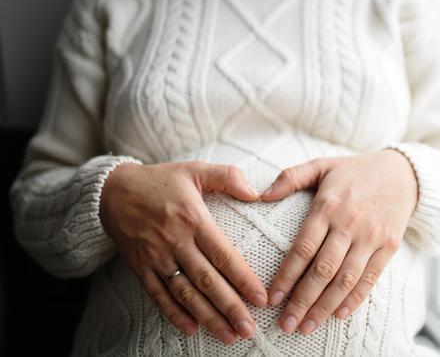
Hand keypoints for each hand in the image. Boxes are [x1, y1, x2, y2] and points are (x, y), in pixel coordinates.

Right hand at [99, 161, 266, 343]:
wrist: (112, 190)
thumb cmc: (161, 180)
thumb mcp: (194, 169)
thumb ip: (227, 177)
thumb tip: (257, 193)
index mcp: (193, 219)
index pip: (223, 255)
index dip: (243, 279)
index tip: (261, 298)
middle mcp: (175, 241)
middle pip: (206, 280)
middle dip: (230, 307)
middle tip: (249, 328)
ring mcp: (156, 257)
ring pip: (185, 293)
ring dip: (207, 316)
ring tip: (228, 335)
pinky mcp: (140, 267)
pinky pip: (158, 295)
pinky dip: (174, 314)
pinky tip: (192, 329)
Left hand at [260, 149, 417, 334]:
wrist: (402, 173)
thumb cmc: (354, 171)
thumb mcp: (322, 165)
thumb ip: (290, 177)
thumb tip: (260, 194)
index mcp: (328, 206)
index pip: (304, 247)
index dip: (287, 275)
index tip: (272, 298)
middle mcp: (349, 224)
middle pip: (323, 269)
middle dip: (303, 300)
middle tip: (286, 325)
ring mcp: (371, 237)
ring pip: (346, 279)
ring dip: (325, 307)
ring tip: (307, 327)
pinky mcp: (389, 246)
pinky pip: (371, 278)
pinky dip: (355, 299)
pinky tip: (339, 315)